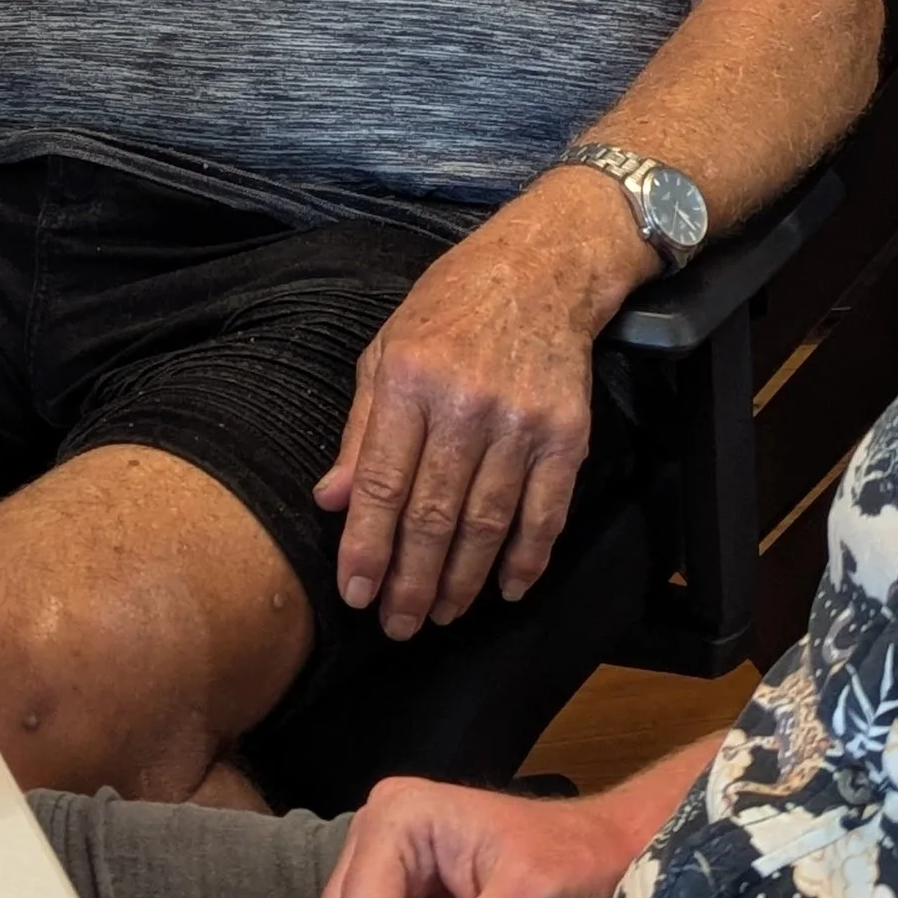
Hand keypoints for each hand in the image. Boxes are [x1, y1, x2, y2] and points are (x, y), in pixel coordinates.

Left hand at [313, 175, 647, 637]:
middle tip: (397, 625)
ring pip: (486, 523)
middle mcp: (464, 404)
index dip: (366, 546)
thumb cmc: (449, 310)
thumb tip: (329, 500)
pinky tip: (505, 589)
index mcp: (408, 380)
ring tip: (441, 615)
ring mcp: (521, 423)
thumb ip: (359, 430)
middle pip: (433, 514)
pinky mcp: (567, 435)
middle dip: (412, 581)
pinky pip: (545, 513)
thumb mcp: (385, 351)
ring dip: (462, 581)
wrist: (541, 272)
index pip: (381, 482)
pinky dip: (527, 559)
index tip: (354, 594)